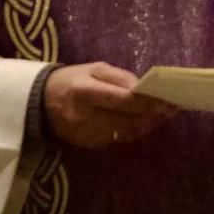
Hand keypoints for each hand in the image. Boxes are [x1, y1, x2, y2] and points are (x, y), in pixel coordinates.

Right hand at [44, 63, 175, 149]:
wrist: (39, 103)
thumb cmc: (72, 80)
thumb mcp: (94, 69)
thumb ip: (120, 78)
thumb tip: (144, 88)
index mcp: (86, 92)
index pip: (124, 100)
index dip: (149, 102)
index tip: (170, 100)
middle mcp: (85, 116)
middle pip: (128, 120)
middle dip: (153, 115)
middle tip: (173, 108)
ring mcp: (87, 134)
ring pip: (127, 132)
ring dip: (147, 124)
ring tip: (163, 114)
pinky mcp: (89, 144)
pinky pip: (118, 138)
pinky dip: (133, 130)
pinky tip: (144, 121)